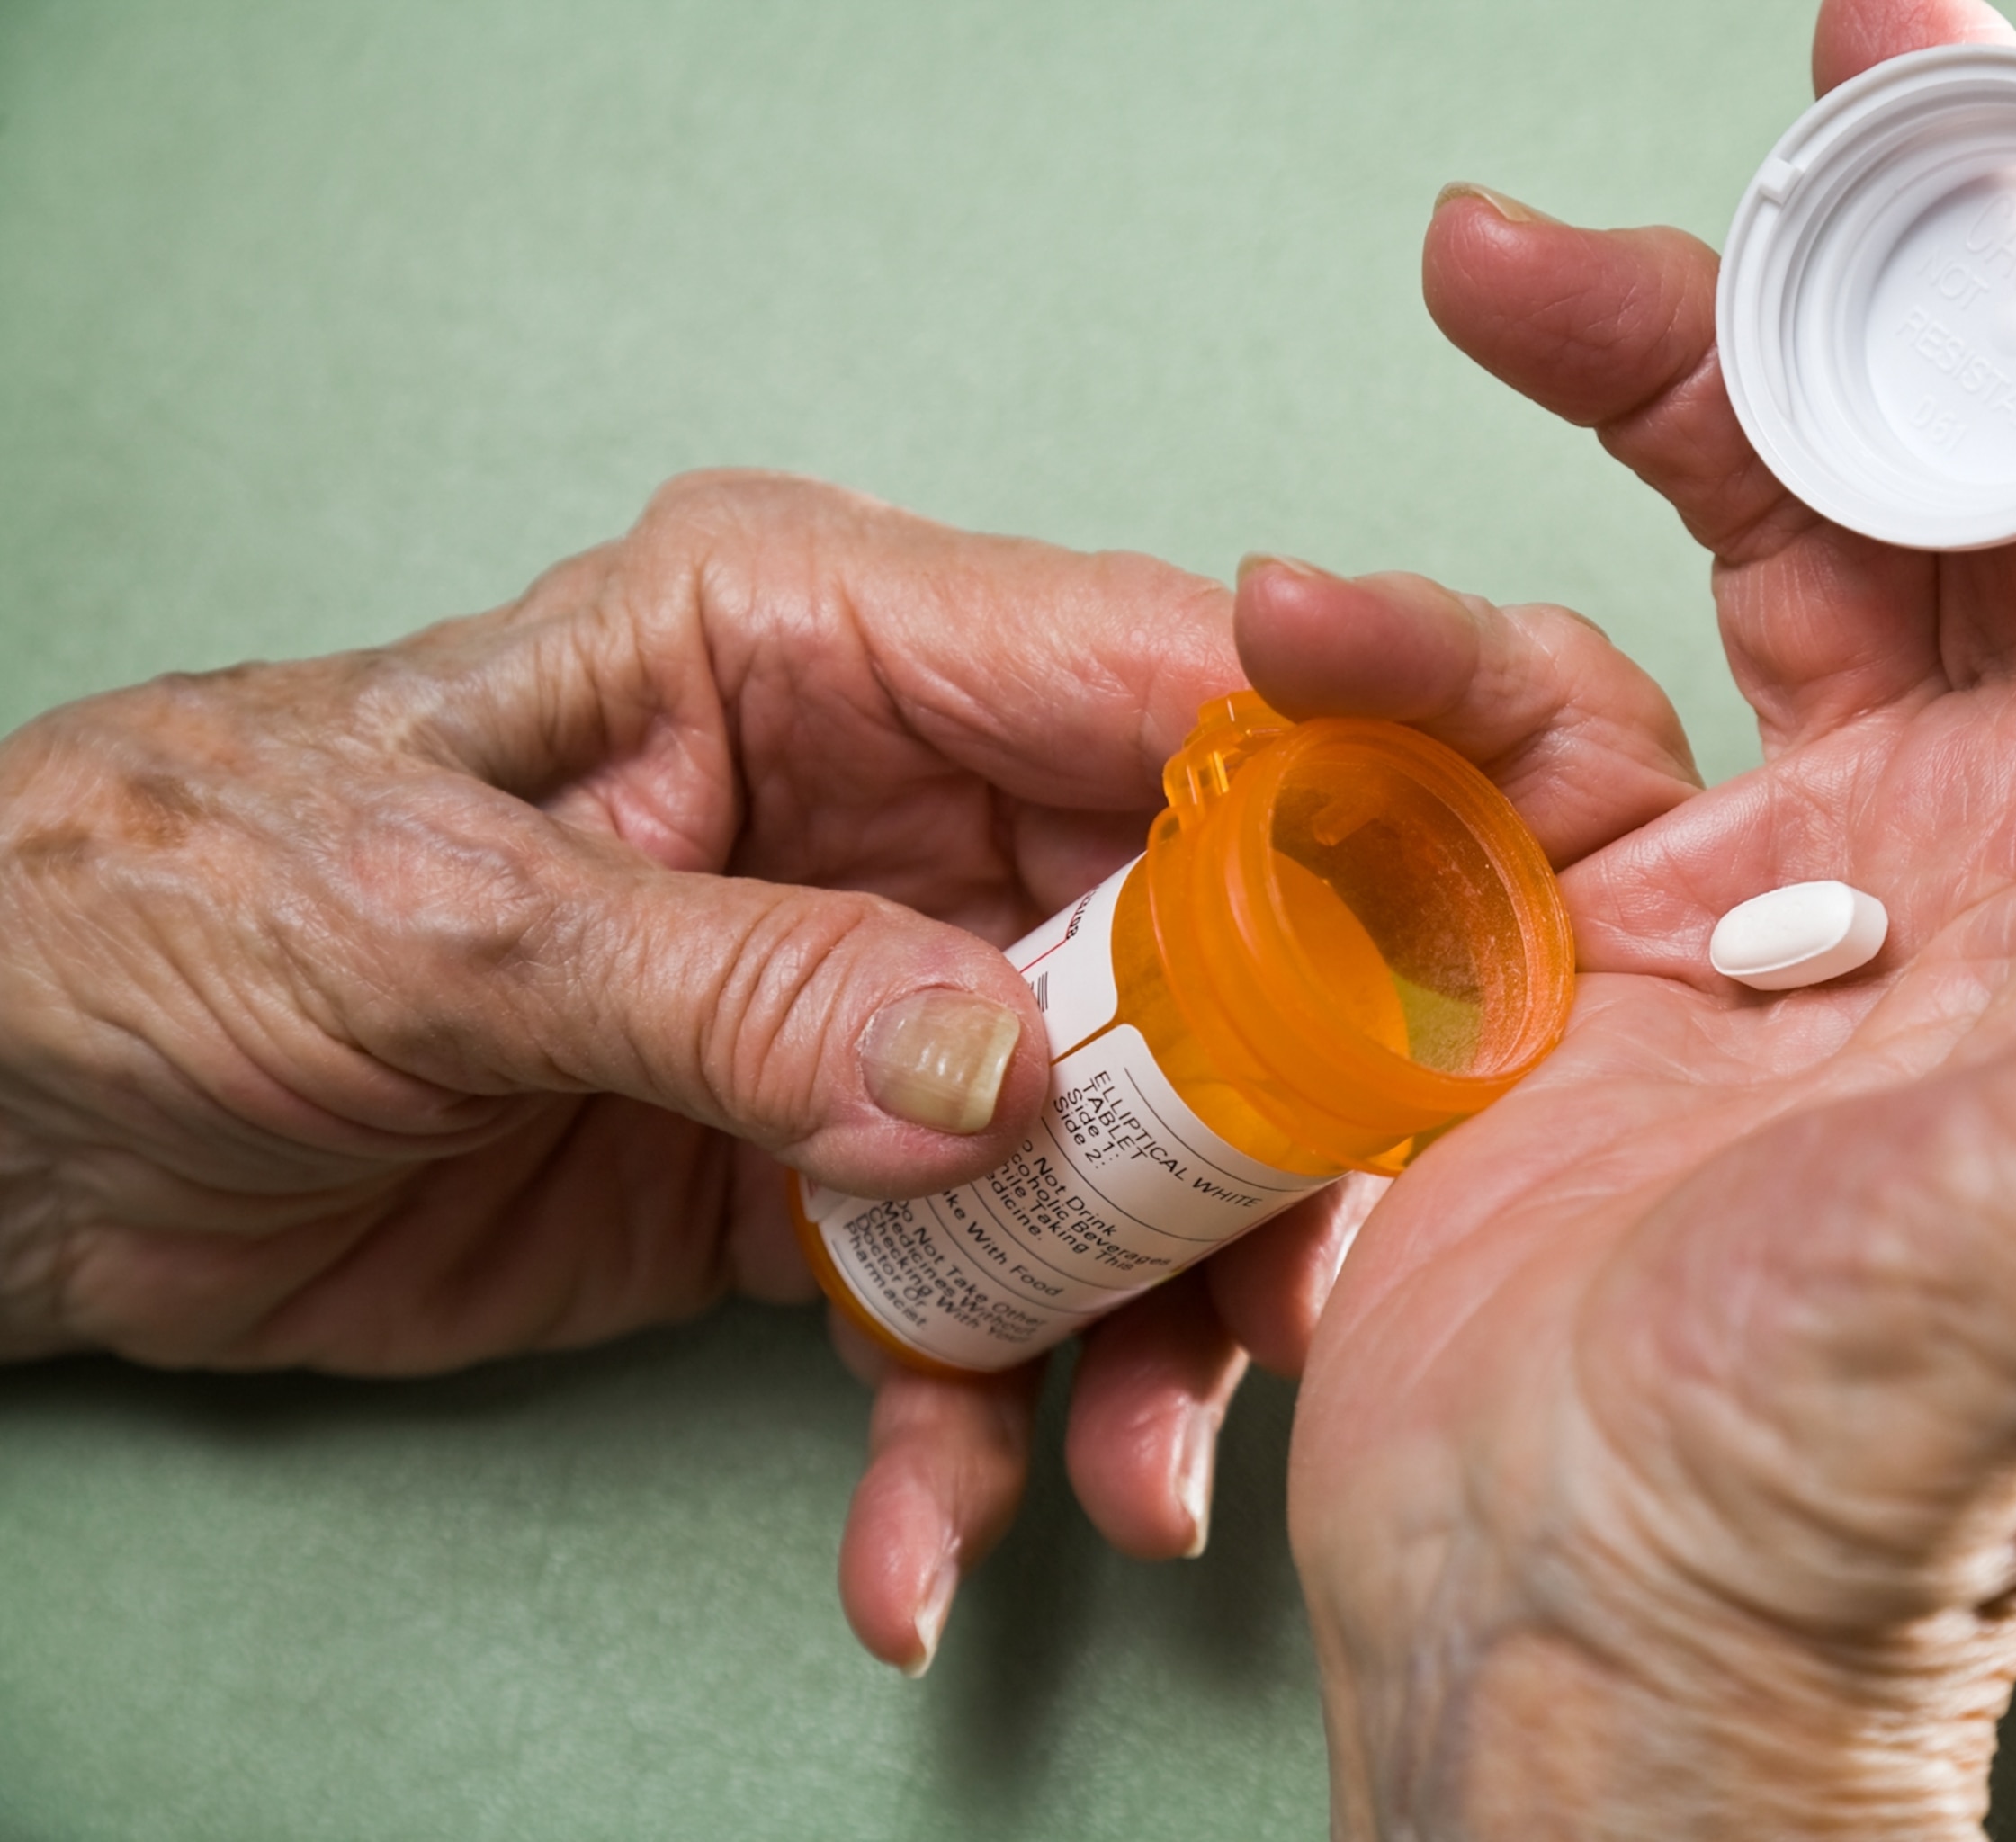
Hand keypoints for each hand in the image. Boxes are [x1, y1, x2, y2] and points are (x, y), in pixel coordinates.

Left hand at [0, 474, 1698, 1670]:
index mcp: (815, 646)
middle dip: (1254, 1144)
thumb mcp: (437, 922)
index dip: (1339, 790)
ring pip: (1102, 1158)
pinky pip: (962, 1303)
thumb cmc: (166, 911)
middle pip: (1186, 952)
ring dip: (1132, 1335)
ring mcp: (864, 1004)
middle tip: (1293, 1309)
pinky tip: (916, 1545)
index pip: (1148, 677)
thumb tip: (998, 1073)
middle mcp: (883, 812)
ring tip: (1115, 1492)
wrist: (12, 1125)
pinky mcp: (816, 1177)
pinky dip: (962, 1432)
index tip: (1462, 953)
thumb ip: (730, 985)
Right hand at [1282, 1, 2015, 1832]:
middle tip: (1871, 75)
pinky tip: (1325, 618)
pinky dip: (1423, 630)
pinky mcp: (1629, 915)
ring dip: (1648, 373)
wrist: (1584, 1629)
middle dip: (1936, 242)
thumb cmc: (1859, 1472)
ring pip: (1769, 528)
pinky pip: (1538, 689)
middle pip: (2015, 457)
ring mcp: (1826, 866)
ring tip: (1504, 268)